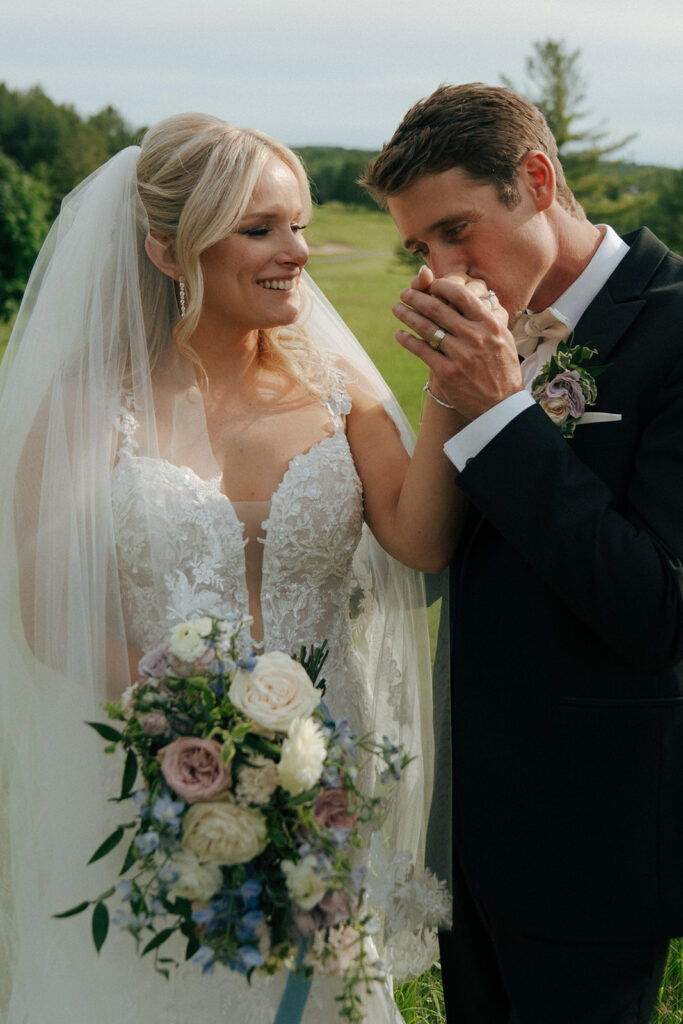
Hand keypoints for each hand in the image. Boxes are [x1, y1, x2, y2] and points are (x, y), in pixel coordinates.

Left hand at [393, 272, 523, 420]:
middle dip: (416, 298)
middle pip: (438, 308)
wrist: (502, 406)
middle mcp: (475, 337)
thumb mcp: (503, 338)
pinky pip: (422, 351)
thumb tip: (471, 297)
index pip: (461, 295)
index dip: (441, 286)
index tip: (430, 284)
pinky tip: (399, 334)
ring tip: (397, 308)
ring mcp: (460, 355)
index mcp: (490, 324)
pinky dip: (407, 340)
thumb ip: (487, 318)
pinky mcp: (447, 373)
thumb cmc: (502, 369)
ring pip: (426, 328)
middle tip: (404, 293)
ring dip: (407, 315)